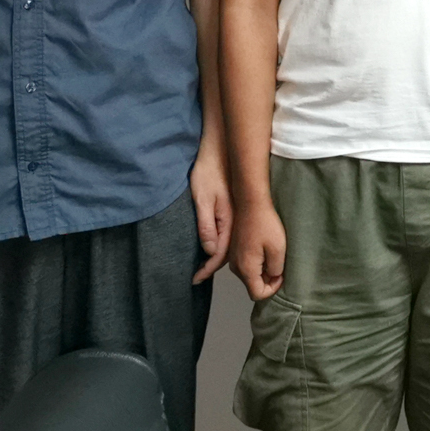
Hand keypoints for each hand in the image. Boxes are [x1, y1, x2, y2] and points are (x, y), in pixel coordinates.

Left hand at [190, 139, 232, 283]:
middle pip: (226, 251)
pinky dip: (220, 244)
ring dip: (216, 256)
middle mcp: (235, 221)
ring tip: (205, 267)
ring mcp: (235, 215)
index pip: (218, 254)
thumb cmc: (208, 171)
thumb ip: (206, 225)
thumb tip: (210, 250)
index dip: (207, 269)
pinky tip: (213, 245)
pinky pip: (227, 233)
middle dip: (211, 266)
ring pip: (228, 243)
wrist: (219, 150)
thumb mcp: (203, 199)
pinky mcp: (232, 209)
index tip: (195, 280)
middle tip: (197, 277)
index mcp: (228, 221)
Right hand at [228, 197, 286, 300]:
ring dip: (262, 270)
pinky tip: (265, 248)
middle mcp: (236, 267)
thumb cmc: (265, 224)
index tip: (281, 274)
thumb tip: (273, 277)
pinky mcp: (234, 250)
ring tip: (273, 254)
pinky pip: (246, 264)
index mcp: (245, 269)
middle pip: (252, 285)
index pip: (257, 294)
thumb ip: (276, 269)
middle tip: (279, 263)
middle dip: (267, 280)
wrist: (250, 203)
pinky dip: (257, 262)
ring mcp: (233, 258)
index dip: (272, 289)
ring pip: (249, 275)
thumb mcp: (278, 249)